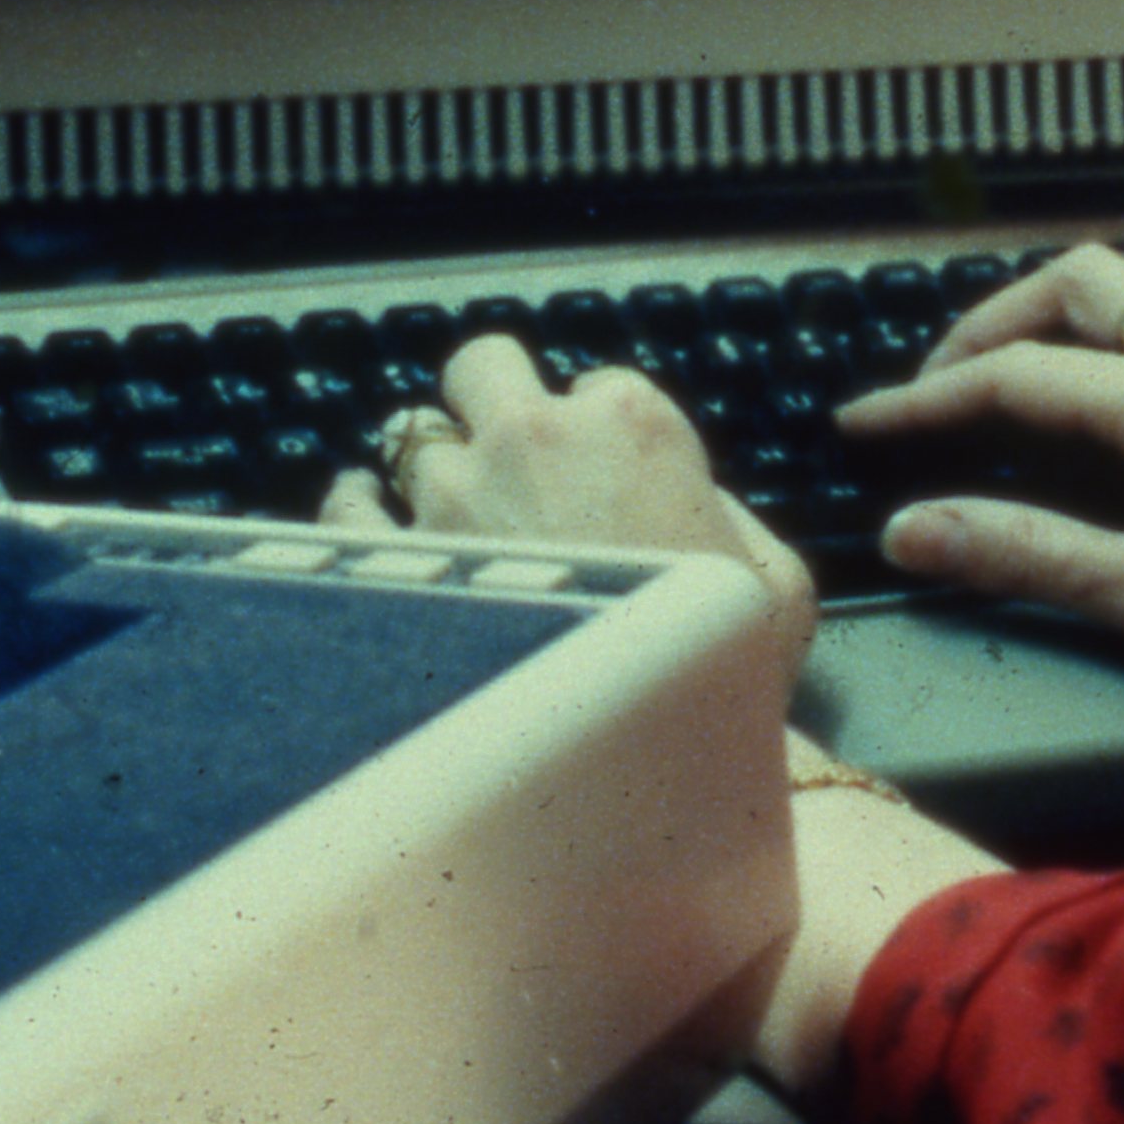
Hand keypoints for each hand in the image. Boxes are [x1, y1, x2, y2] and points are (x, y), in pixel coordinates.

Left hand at [320, 333, 819, 685]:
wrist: (638, 757)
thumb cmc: (719, 671)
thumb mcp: (776, 582)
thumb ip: (730, 513)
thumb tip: (688, 495)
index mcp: (632, 423)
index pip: (598, 385)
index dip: (596, 428)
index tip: (598, 472)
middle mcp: (532, 438)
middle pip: (482, 366)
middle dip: (490, 399)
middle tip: (505, 449)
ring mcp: (454, 494)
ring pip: (408, 433)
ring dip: (427, 460)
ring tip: (439, 496)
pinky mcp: (396, 558)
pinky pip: (348, 507)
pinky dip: (354, 508)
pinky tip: (364, 513)